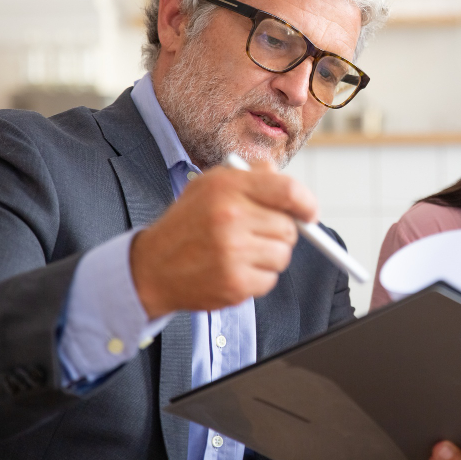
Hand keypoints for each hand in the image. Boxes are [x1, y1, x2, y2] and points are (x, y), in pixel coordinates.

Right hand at [129, 160, 317, 317]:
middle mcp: (231, 217)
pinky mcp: (235, 283)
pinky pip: (270, 280)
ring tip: (242, 251)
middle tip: (257, 233)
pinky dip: (258, 277)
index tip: (309, 212)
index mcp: (228, 187)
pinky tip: (234, 269)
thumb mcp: (210, 185)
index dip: (306, 203)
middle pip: (289, 228)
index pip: (288, 191)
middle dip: (279, 231)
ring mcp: (233, 253)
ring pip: (283, 255)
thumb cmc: (187, 223)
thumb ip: (250, 175)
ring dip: (269, 256)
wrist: (152, 266)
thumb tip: (280, 176)